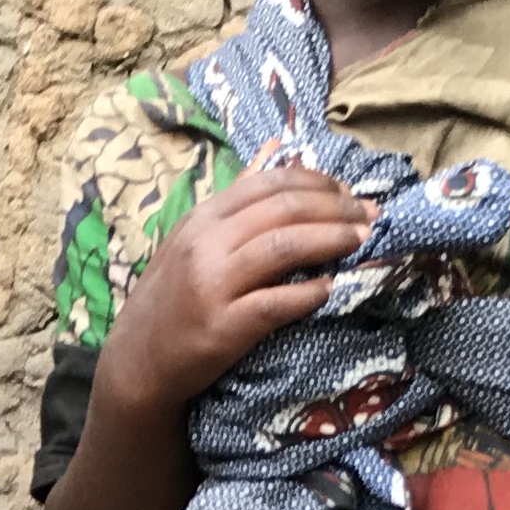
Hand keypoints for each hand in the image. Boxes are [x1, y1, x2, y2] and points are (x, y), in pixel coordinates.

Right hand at [97, 164, 374, 413]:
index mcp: (202, 218)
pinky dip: (308, 293)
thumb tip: (276, 147)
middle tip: (371, 215)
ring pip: (284, 247)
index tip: (349, 191)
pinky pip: (275, 302)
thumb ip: (237, 197)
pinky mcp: (223, 327)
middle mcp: (205, 244)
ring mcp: (212, 285)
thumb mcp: (193, 238)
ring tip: (363, 241)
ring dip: (332, 240)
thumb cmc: (171, 298)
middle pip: (283, 210)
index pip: (269, 183)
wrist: (138, 362)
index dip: (317, 182)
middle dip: (336, 208)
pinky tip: (330, 289)